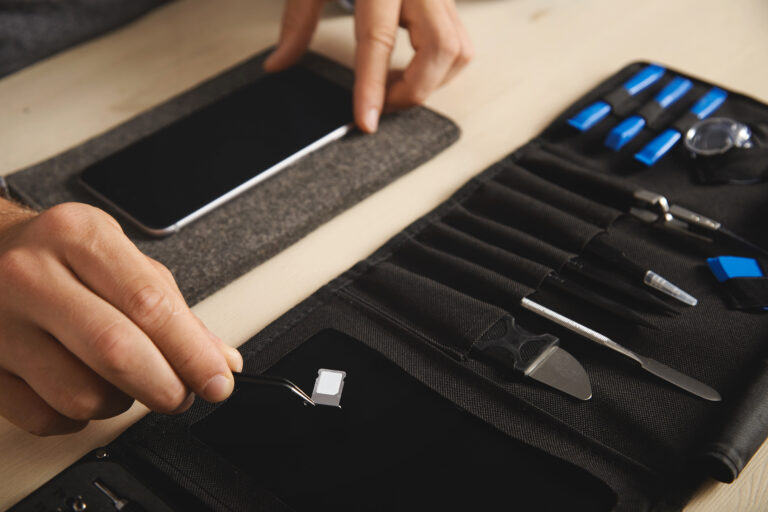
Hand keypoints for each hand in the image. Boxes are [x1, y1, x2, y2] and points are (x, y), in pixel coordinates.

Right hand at [0, 200, 241, 435]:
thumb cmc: (61, 255)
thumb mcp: (121, 257)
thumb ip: (173, 308)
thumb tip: (221, 360)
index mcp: (78, 237)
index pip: (150, 305)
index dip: (193, 353)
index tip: (218, 380)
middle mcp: (30, 275)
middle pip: (116, 351)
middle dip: (165, 386)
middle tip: (183, 394)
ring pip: (81, 395)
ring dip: (121, 402)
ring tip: (125, 381)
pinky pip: (44, 418)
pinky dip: (78, 417)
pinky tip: (83, 388)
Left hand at [264, 0, 472, 132]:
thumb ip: (297, 21)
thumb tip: (279, 64)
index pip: (379, 41)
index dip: (373, 87)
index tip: (367, 120)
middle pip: (440, 51)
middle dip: (414, 90)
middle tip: (382, 105)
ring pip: (459, 50)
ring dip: (432, 82)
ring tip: (396, 86)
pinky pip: (460, 41)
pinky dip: (441, 67)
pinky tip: (411, 67)